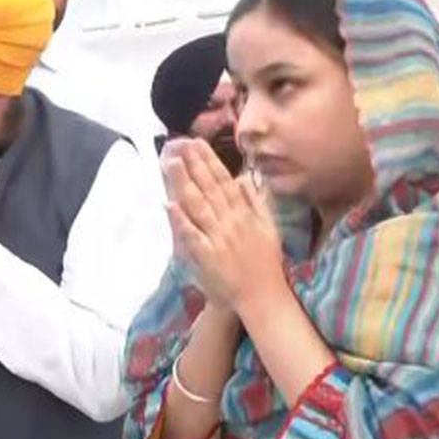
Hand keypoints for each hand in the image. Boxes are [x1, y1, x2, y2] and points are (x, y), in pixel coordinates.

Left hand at [165, 138, 283, 314]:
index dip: (210, 161)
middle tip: (180, 144)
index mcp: (244, 214)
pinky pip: (192, 236)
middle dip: (194, 165)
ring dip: (185, 184)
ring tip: (172, 164)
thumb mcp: (269, 227)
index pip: (224, 181)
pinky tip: (169, 205)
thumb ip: (257, 201)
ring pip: (199, 206)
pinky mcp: (208, 256)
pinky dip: (181, 221)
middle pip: (209, 188)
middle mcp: (231, 222)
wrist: (263, 295)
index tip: (197, 143)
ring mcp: (218, 238)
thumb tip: (244, 178)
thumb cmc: (266, 262)